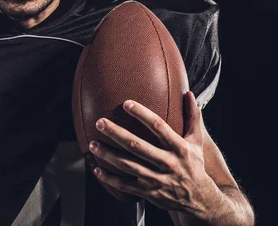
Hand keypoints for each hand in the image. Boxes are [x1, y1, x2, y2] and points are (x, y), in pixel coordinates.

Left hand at [88, 91, 218, 215]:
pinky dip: (110, 179)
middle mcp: (168, 163)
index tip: (126, 103)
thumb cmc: (194, 165)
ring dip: (108, 155)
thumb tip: (188, 93)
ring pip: (128, 165)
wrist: (200, 200)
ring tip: (92, 144)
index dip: (142, 114)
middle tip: (100, 122)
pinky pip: (126, 186)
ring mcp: (157, 179)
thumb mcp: (197, 142)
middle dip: (117, 134)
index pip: (159, 127)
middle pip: (138, 146)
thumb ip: (193, 117)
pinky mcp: (149, 192)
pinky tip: (96, 169)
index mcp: (179, 147)